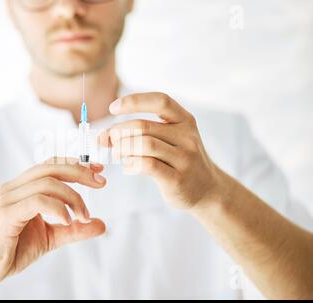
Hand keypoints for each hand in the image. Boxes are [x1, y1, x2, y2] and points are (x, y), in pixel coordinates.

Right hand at [0, 157, 106, 296]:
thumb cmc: (12, 250)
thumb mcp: (51, 238)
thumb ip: (74, 230)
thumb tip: (102, 224)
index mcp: (22, 188)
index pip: (51, 166)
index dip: (76, 164)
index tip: (98, 171)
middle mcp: (13, 188)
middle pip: (51, 167)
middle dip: (80, 172)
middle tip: (101, 183)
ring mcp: (7, 199)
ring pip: (47, 183)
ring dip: (72, 197)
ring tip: (83, 216)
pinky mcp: (5, 214)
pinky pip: (37, 201)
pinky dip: (58, 208)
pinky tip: (67, 221)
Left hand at [98, 92, 224, 211]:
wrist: (208, 190)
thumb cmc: (181, 162)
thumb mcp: (170, 140)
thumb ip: (143, 133)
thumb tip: (105, 135)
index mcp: (185, 120)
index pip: (160, 101)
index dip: (134, 101)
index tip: (113, 108)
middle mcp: (187, 136)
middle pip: (144, 126)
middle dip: (119, 131)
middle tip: (109, 140)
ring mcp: (184, 158)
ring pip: (144, 144)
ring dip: (122, 148)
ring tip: (116, 153)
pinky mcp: (177, 178)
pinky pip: (148, 165)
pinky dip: (131, 164)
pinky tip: (128, 166)